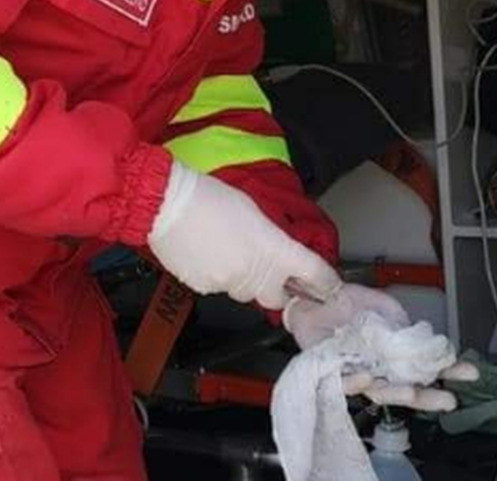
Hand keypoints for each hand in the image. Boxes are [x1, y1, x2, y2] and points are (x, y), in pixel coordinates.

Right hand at [147, 162, 340, 309]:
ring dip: (244, 279)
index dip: (324, 282)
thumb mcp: (253, 212)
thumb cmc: (210, 198)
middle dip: (276, 287)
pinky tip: (206, 253)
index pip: (312, 273)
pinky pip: (220, 288)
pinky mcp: (206, 289)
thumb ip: (270, 239)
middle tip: (268, 270)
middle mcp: (257, 273)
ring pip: (245, 293)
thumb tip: (273, 252)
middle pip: (277, 297)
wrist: (167, 205)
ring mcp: (230, 284)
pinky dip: (218, 276)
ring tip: (227, 250)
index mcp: (275, 249)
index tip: (329, 286)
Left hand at [284, 287, 479, 411]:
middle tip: (447, 399)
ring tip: (411, 392)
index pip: (426, 370)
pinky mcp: (332, 371)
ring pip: (379, 392)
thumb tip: (428, 341)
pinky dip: (357, 382)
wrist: (319, 295)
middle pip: (406, 391)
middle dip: (428, 397)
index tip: (468, 373)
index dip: (448, 372)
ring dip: (396, 393)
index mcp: (396, 356)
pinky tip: (368, 378)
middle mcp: (380, 369)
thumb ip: (408, 327)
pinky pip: (344, 383)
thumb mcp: (389, 310)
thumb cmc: (351, 304)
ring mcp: (357, 372)